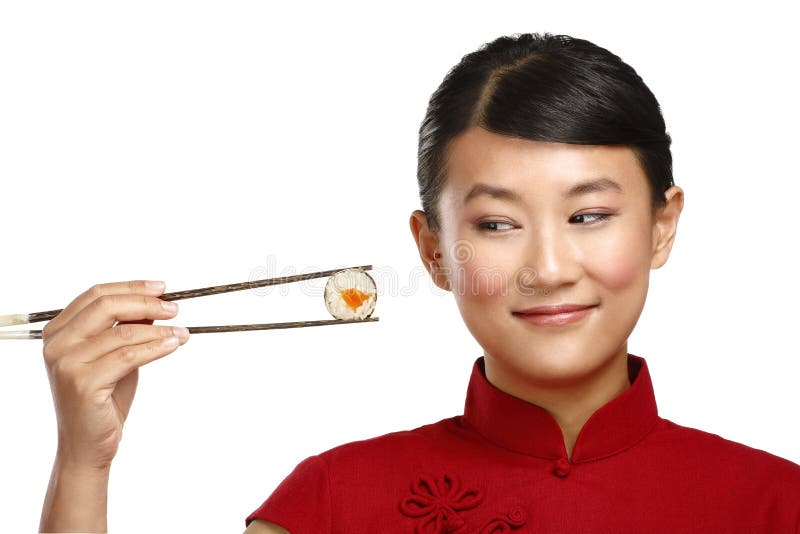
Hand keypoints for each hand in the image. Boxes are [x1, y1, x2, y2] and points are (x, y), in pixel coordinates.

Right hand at [42, 280, 189, 469]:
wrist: (88, 444)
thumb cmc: (102, 399)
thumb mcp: (116, 355)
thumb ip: (127, 328)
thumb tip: (154, 304)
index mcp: (59, 331)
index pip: (96, 294)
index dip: (131, 288)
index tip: (161, 288)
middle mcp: (57, 344)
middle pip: (106, 306)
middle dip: (146, 303)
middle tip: (174, 309)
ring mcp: (67, 363)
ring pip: (123, 332)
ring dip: (159, 329)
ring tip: (181, 332)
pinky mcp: (83, 383)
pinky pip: (128, 355)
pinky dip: (156, 347)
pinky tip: (172, 344)